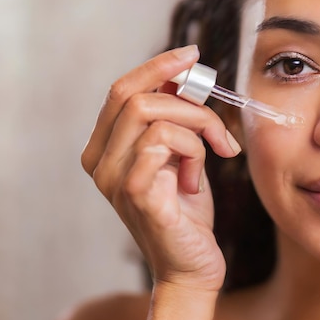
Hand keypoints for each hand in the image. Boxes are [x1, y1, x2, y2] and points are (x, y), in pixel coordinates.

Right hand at [81, 45, 239, 291]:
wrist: (192, 263)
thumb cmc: (187, 209)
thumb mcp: (180, 154)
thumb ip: (175, 119)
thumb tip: (184, 77)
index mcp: (106, 147)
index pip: (121, 89)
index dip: (156, 66)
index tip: (191, 55)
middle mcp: (101, 161)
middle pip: (136, 97)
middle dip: (189, 103)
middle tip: (218, 128)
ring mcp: (113, 179)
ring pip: (154, 116)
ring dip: (198, 130)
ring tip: (211, 157)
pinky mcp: (135, 194)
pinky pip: (161, 144)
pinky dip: (193, 152)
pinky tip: (195, 180)